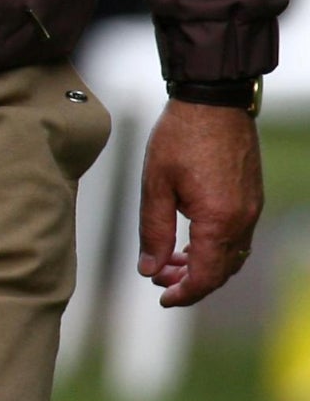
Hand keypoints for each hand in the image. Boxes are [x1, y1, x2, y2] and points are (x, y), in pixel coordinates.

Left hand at [136, 99, 262, 306]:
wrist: (213, 101)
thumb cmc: (180, 137)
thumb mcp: (156, 184)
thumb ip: (153, 230)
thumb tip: (149, 269)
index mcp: (219, 221)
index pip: (206, 276)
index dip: (185, 293)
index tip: (164, 298)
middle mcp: (243, 220)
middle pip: (222, 270)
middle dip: (192, 281)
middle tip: (160, 278)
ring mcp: (251, 209)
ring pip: (232, 255)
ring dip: (204, 265)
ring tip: (170, 262)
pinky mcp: (251, 197)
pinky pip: (237, 237)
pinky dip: (215, 247)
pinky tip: (191, 241)